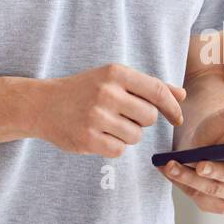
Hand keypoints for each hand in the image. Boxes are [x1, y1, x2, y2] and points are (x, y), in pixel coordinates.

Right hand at [33, 63, 184, 157]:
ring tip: (107, 124)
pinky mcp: (88, 139)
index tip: (177, 118)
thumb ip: (148, 86)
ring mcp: (96, 116)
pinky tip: (99, 135)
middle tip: (122, 114)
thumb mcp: (113, 79)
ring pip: (136, 135)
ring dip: (127, 134)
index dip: (172, 108)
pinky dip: (114, 146)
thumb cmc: (83, 90)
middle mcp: (106, 92)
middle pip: (149, 117)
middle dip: (141, 120)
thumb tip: (181, 95)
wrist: (42, 104)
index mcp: (115, 73)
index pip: (157, 91)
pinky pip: (120, 150)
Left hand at [160, 84, 223, 213]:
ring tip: (173, 165)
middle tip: (200, 163)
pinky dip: (185, 185)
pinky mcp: (218, 204)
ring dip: (193, 179)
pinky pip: (203, 199)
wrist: (198, 143)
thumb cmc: (218, 130)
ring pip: (217, 191)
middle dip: (218, 171)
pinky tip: (172, 172)